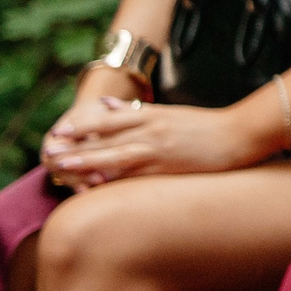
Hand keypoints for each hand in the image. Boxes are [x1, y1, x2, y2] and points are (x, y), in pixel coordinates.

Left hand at [41, 97, 274, 185]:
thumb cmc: (207, 125)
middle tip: (50, 153)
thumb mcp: (171, 112)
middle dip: (77, 146)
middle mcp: (153, 130)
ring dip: (87, 161)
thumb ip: (136, 110)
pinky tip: (96, 185)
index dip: (82, 125)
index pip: (110, 119)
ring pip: (116, 155)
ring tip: (63, 167)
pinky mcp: (169, 168)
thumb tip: (105, 104)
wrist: (241, 134)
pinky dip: (114, 180)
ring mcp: (160, 150)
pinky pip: (136, 175)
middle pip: (107, 137)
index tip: (59, 132)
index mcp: (153, 115)